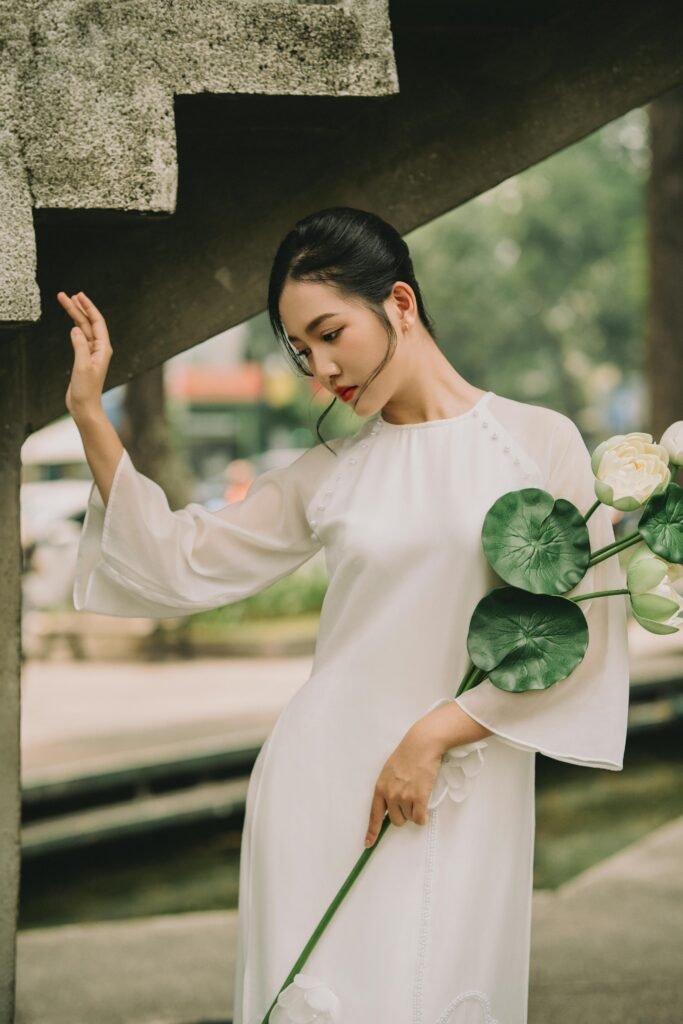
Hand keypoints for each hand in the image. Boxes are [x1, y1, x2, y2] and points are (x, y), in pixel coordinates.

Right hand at [57, 291, 112, 416]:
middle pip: (89, 323)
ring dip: (75, 316)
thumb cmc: (86, 389)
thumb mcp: (82, 366)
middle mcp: (100, 349)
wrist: (84, 406)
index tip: (78, 295)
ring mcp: (92, 353)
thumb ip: (80, 346)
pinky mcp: (84, 359)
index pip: (97, 322)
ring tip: (65, 302)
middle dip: (78, 308)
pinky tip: (72, 322)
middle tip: (64, 295)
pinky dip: (75, 328)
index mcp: (103, 349)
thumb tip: (76, 329)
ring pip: (83, 329)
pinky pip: (80, 338)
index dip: (88, 307)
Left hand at [364, 721, 443, 847]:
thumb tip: (390, 806)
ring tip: (418, 793)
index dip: (372, 831)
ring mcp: (404, 797)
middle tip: (409, 801)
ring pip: (410, 819)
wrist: (421, 745)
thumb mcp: (389, 772)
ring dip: (415, 812)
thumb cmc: (407, 756)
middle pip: (396, 821)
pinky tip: (425, 806)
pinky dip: (423, 816)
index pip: (374, 815)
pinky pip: (420, 819)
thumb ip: (387, 789)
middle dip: (403, 815)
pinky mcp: (418, 798)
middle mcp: (390, 795)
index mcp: (380, 788)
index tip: (368, 844)